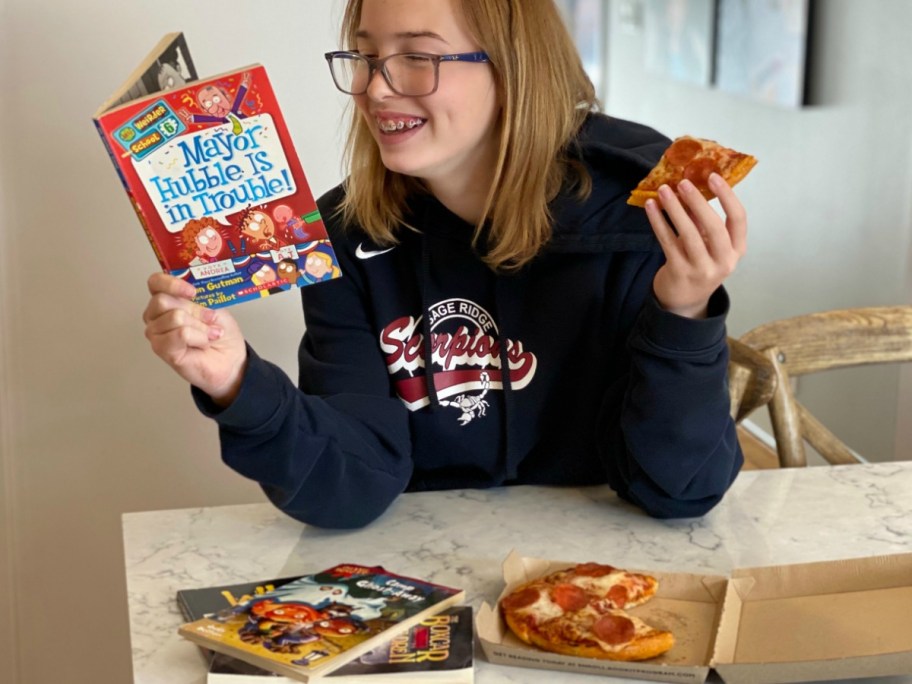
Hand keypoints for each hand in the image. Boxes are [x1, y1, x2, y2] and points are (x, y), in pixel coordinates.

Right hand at [142, 273, 246, 405]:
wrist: (230, 360)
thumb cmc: (220, 333)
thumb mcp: (214, 307)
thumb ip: (199, 297)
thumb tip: (191, 291)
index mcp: (168, 300)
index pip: (155, 283)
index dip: (172, 283)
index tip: (193, 292)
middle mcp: (156, 315)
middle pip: (162, 300)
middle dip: (194, 310)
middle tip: (211, 319)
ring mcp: (156, 333)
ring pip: (174, 318)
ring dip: (200, 326)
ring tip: (210, 334)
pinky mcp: (161, 349)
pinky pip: (179, 334)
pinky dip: (198, 337)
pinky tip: (203, 343)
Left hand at [645, 173, 746, 318]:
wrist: (685, 300)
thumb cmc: (700, 264)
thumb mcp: (709, 244)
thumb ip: (703, 220)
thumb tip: (691, 185)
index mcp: (736, 250)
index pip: (738, 219)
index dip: (727, 196)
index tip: (713, 176)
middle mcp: (723, 261)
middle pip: (714, 227)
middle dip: (698, 202)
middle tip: (683, 182)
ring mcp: (701, 269)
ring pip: (688, 234)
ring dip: (675, 209)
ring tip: (664, 190)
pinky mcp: (678, 271)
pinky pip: (667, 241)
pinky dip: (658, 221)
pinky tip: (651, 206)